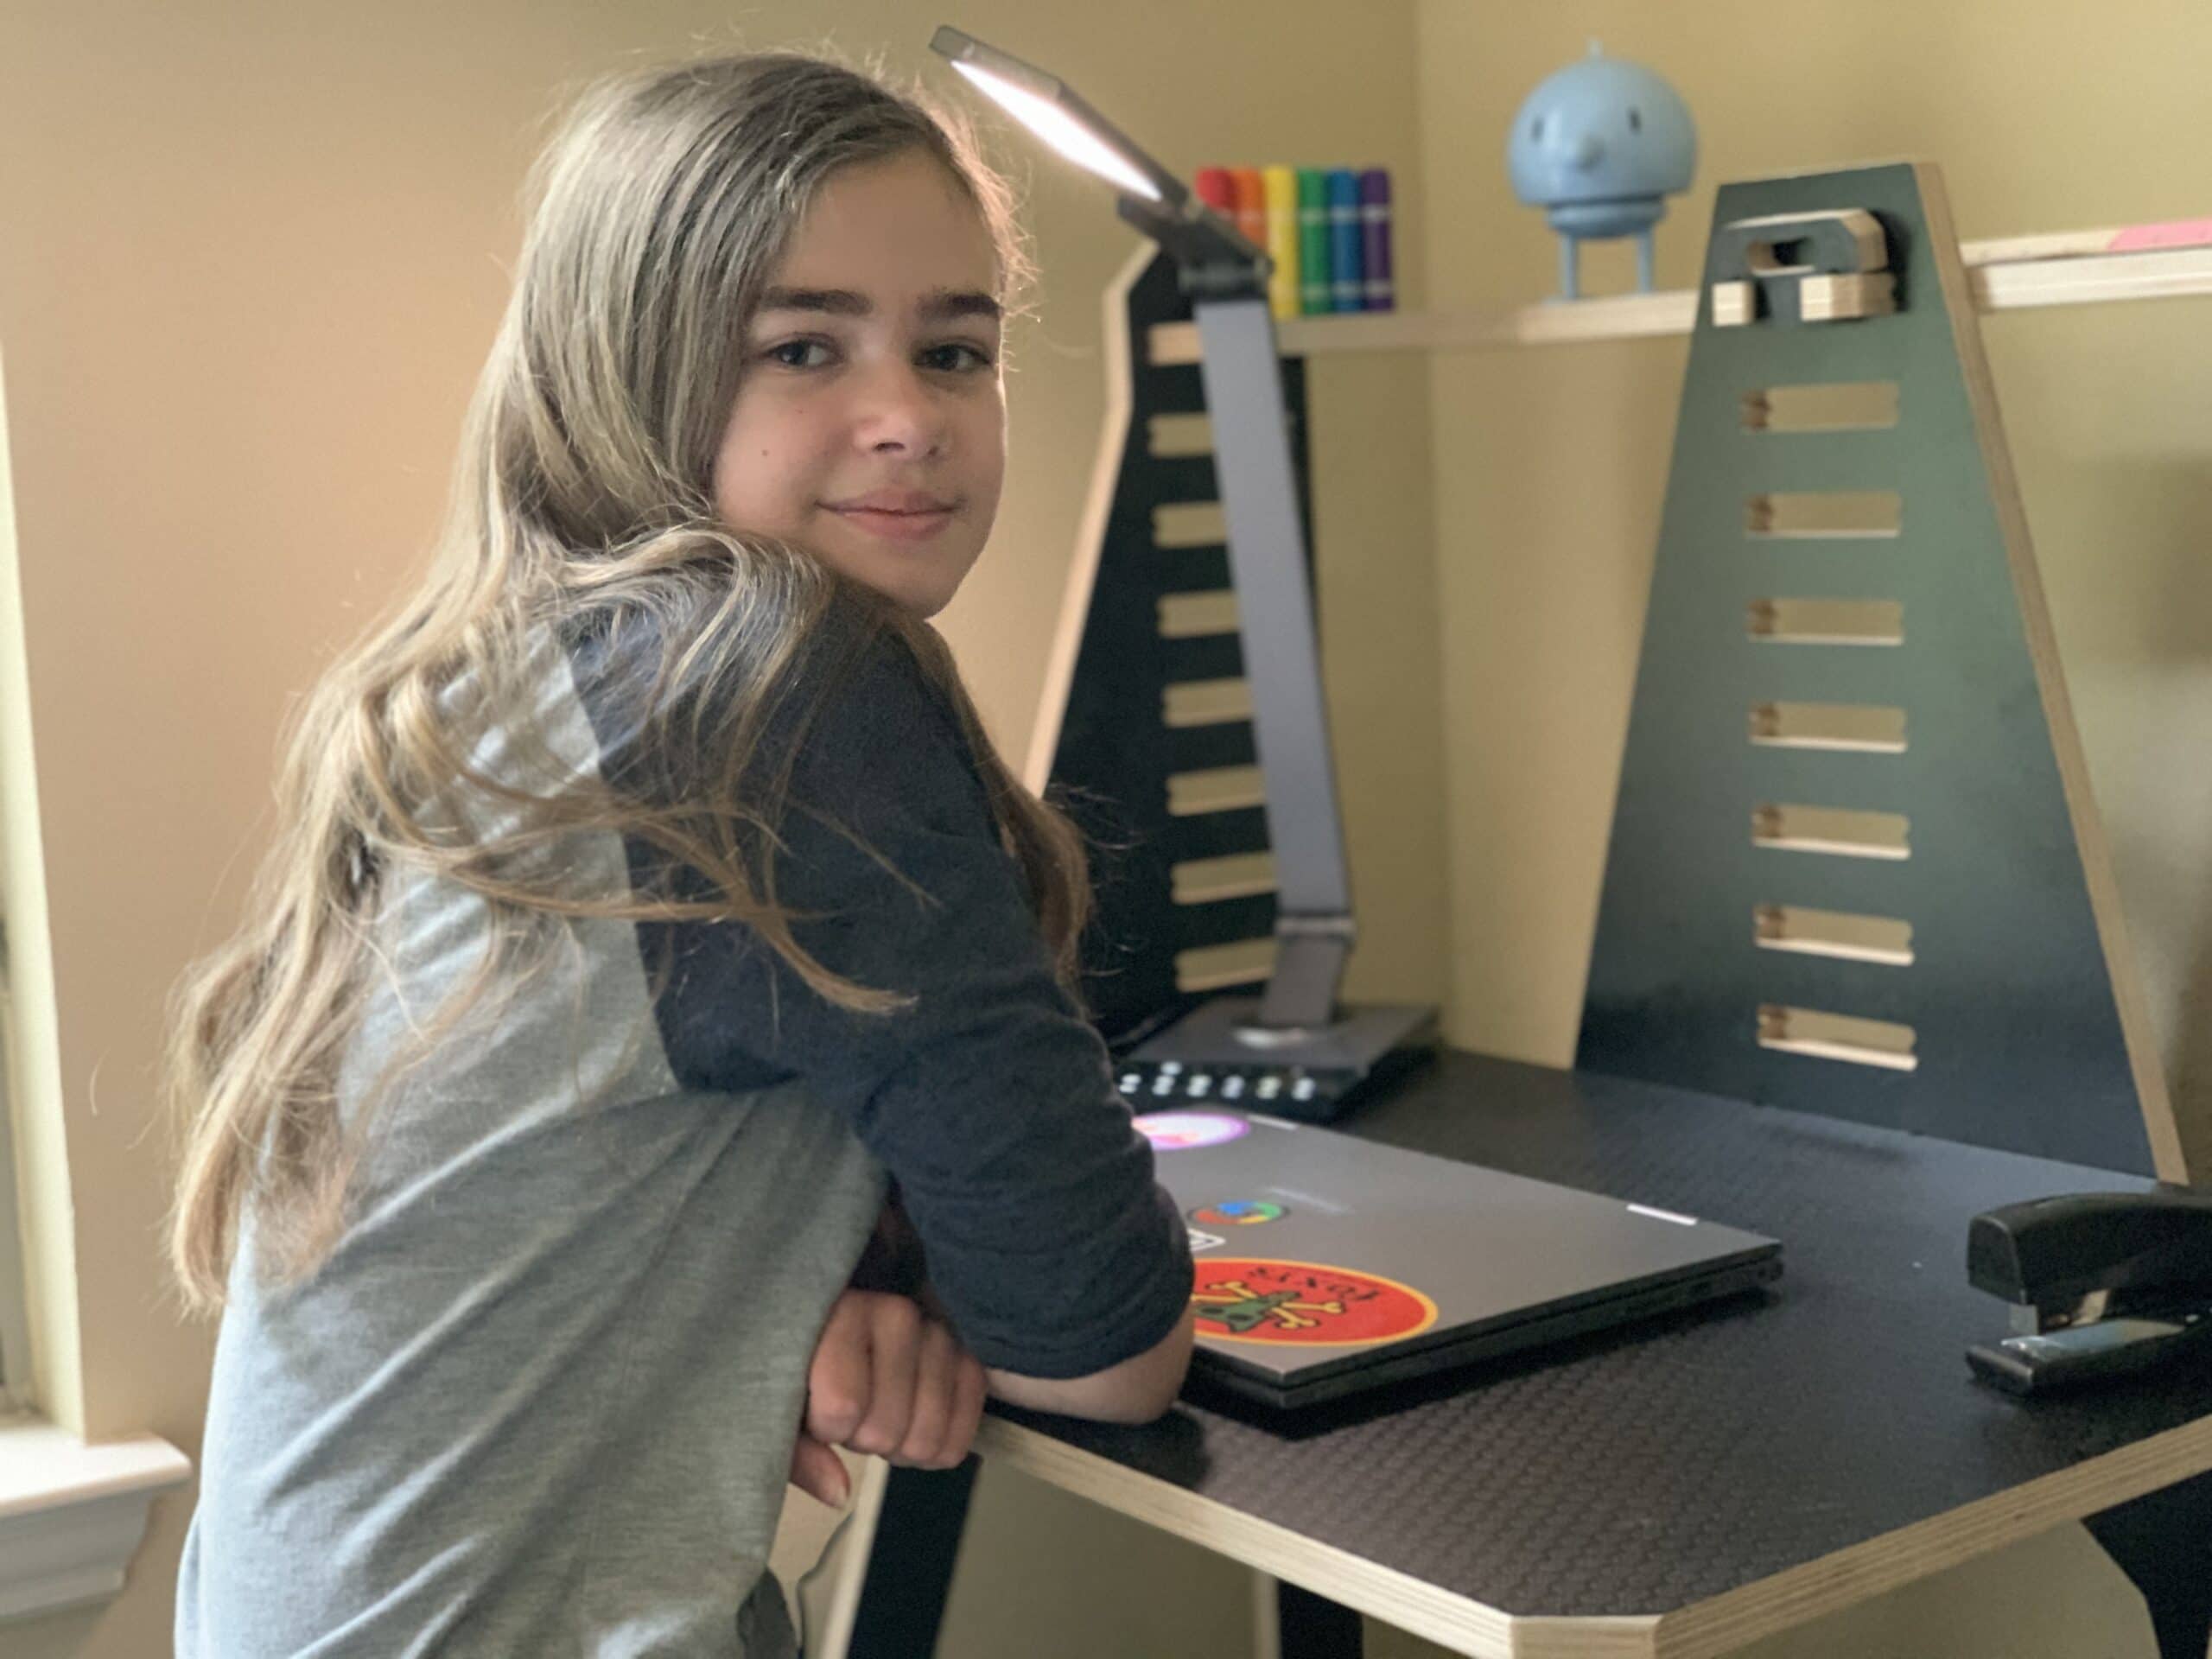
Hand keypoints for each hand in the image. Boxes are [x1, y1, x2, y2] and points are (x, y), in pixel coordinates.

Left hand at [787, 1288, 986, 1507]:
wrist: (843, 1335)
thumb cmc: (803, 1370)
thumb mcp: (778, 1407)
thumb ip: (799, 1452)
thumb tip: (839, 1493)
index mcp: (841, 1314)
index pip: (843, 1405)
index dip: (827, 1430)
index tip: (816, 1410)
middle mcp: (897, 1314)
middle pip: (885, 1428)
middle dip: (864, 1440)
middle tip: (852, 1417)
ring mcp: (939, 1334)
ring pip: (927, 1433)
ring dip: (901, 1445)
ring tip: (882, 1417)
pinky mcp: (969, 1357)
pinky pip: (966, 1427)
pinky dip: (941, 1446)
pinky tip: (914, 1427)